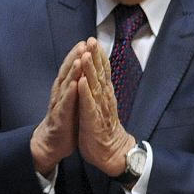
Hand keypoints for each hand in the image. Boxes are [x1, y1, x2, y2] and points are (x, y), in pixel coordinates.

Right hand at [30, 39, 89, 175]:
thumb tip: (84, 71)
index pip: (71, 70)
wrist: (52, 144)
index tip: (87, 42)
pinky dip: (69, 94)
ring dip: (71, 72)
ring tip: (78, 59)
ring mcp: (58, 105)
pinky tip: (74, 84)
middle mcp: (60, 95)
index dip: (78, 55)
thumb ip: (77, 87)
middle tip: (83, 43)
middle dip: (74, 58)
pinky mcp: (59, 118)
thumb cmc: (65, 122)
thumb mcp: (73, 102)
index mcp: (65, 91)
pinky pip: (65, 104)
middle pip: (67, 73)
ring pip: (65, 85)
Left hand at [78, 41, 135, 176]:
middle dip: (96, 57)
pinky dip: (85, 93)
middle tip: (93, 40)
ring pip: (95, 87)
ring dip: (91, 70)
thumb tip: (100, 75)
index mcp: (104, 95)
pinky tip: (82, 82)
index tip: (93, 40)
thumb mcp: (100, 106)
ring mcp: (99, 110)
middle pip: (100, 75)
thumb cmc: (102, 128)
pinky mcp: (93, 121)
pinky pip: (88, 105)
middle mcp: (104, 99)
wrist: (111, 153)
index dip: (98, 56)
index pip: (102, 72)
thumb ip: (100, 90)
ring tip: (87, 55)